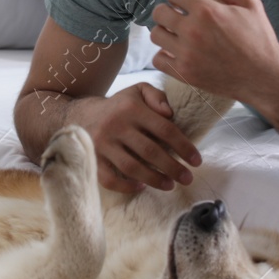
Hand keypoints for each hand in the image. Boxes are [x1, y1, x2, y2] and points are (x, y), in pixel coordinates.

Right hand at [66, 84, 201, 194]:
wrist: (82, 115)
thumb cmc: (119, 106)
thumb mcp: (138, 91)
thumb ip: (157, 96)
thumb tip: (170, 113)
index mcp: (132, 108)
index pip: (164, 129)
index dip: (183, 146)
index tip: (196, 161)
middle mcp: (116, 126)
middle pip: (150, 151)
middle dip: (173, 167)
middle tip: (188, 178)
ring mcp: (102, 144)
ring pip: (132, 167)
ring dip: (154, 179)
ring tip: (170, 185)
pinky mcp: (92, 159)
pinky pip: (109, 179)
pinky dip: (126, 186)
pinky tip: (141, 187)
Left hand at [150, 0, 278, 102]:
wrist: (264, 76)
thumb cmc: (259, 38)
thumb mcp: (249, 4)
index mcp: (207, 10)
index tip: (184, 2)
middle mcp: (193, 31)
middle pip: (159, 12)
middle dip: (167, 11)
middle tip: (178, 17)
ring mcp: (187, 54)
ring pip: (156, 35)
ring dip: (165, 32)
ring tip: (178, 35)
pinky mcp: (185, 73)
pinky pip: (158, 59)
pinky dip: (165, 55)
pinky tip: (178, 53)